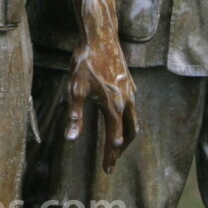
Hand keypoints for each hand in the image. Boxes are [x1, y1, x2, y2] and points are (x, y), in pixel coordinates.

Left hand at [64, 34, 137, 172]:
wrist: (100, 37)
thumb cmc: (85, 62)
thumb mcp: (75, 89)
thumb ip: (75, 116)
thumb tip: (71, 139)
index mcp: (114, 107)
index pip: (115, 139)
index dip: (111, 156)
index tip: (107, 170)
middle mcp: (127, 101)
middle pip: (130, 133)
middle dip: (122, 148)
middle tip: (113, 159)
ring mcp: (131, 91)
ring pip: (135, 120)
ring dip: (128, 135)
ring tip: (118, 143)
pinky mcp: (130, 83)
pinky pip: (134, 107)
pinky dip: (129, 119)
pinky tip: (120, 117)